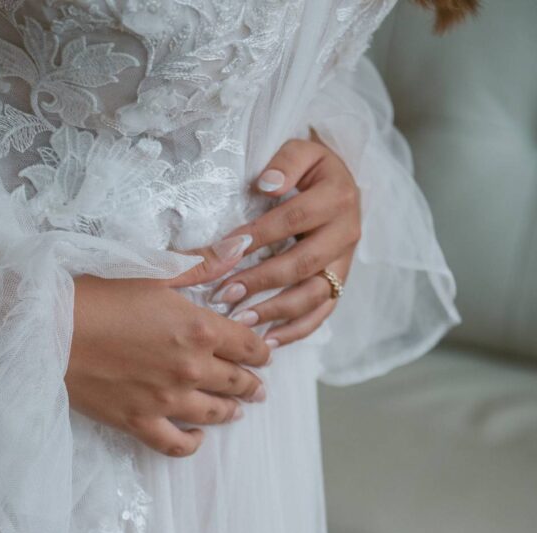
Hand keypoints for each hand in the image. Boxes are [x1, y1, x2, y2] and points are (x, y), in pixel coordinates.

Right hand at [66, 235, 271, 457]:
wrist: (48, 328)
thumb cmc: (97, 293)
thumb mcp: (151, 270)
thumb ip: (201, 263)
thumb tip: (240, 246)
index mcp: (200, 328)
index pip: (249, 345)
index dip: (260, 350)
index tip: (261, 353)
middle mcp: (191, 369)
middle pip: (237, 381)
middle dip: (251, 382)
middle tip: (256, 386)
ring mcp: (166, 400)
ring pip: (214, 413)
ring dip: (231, 411)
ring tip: (236, 410)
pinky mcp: (138, 421)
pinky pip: (176, 444)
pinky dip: (192, 443)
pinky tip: (198, 437)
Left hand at [212, 135, 359, 346]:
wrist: (337, 179)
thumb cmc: (308, 166)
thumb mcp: (301, 150)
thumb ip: (286, 161)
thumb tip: (267, 183)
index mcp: (337, 198)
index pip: (292, 220)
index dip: (258, 236)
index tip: (225, 251)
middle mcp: (347, 233)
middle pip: (302, 263)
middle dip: (261, 281)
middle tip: (224, 294)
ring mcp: (345, 263)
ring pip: (313, 295)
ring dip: (275, 311)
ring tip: (240, 321)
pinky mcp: (339, 283)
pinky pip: (322, 313)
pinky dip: (296, 331)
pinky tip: (267, 342)